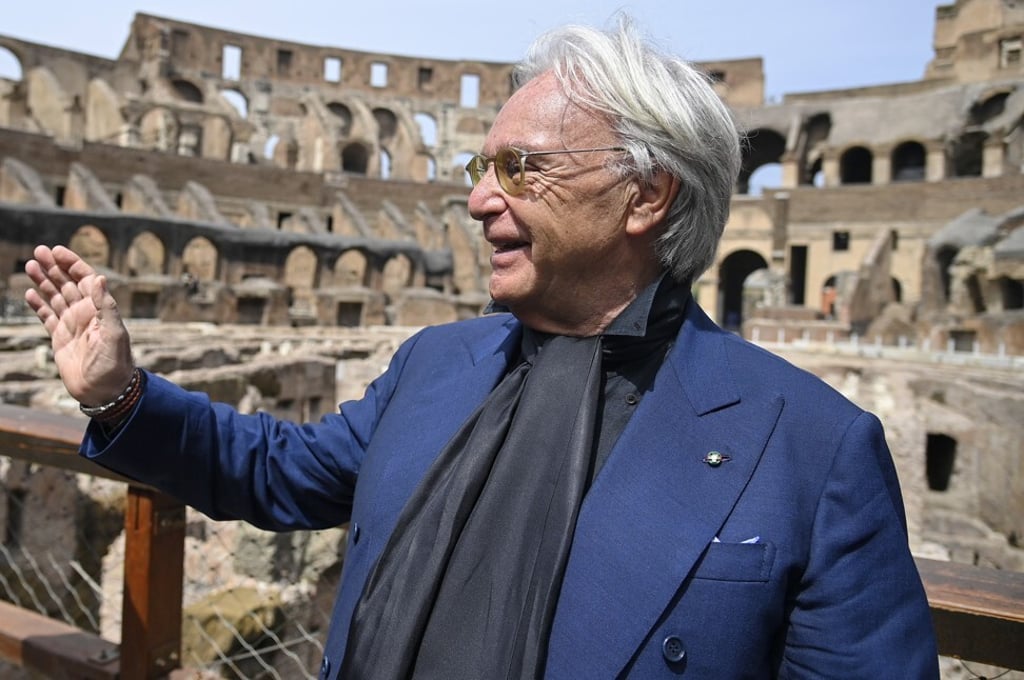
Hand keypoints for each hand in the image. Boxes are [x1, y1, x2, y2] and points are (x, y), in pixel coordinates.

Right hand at [24, 245, 134, 405]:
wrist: (104, 391)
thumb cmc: (114, 363)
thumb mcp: (113, 333)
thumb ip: (105, 306)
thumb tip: (98, 278)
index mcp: (98, 309)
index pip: (85, 279)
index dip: (72, 264)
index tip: (57, 250)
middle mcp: (85, 313)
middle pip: (67, 284)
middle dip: (54, 267)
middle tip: (38, 251)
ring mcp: (71, 325)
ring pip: (55, 297)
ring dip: (43, 281)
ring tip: (30, 265)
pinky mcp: (59, 338)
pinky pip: (47, 317)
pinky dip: (38, 305)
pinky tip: (29, 293)